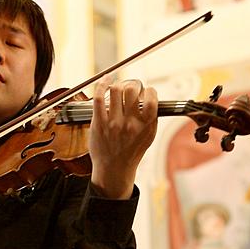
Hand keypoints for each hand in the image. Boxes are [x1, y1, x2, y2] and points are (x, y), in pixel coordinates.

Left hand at [90, 78, 157, 198]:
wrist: (114, 168)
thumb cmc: (131, 151)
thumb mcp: (149, 136)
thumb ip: (151, 117)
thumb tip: (150, 97)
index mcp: (146, 126)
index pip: (151, 98)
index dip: (148, 91)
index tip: (145, 92)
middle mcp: (130, 124)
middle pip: (131, 90)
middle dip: (132, 85)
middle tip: (131, 89)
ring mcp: (113, 123)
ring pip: (115, 90)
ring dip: (118, 85)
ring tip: (119, 88)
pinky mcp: (98, 123)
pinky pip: (98, 97)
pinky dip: (102, 84)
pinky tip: (106, 79)